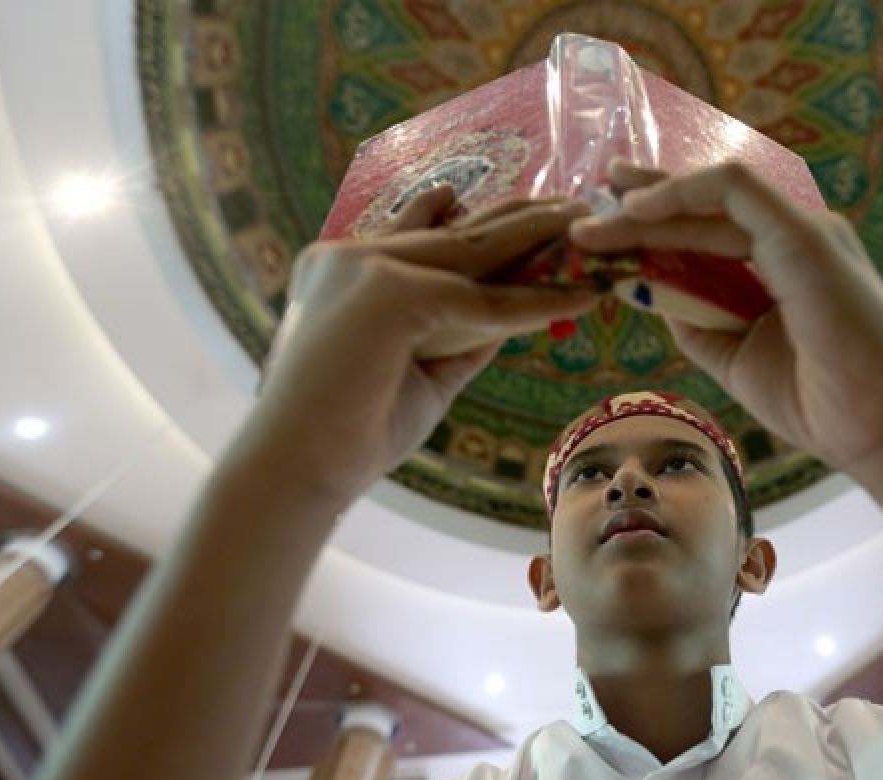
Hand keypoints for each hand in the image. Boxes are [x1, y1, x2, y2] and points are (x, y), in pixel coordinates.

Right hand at [243, 187, 599, 506]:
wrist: (295, 471)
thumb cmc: (349, 433)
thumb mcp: (417, 370)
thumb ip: (457, 334)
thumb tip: (513, 312)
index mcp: (340, 267)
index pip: (418, 230)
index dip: (470, 217)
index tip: (514, 206)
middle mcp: (349, 255)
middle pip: (453, 232)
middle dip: (517, 220)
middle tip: (569, 207)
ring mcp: (365, 266)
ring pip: (473, 251)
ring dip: (537, 238)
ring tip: (587, 228)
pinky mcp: (389, 292)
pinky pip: (480, 300)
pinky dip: (535, 301)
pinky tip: (580, 295)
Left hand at [569, 159, 882, 482]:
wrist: (880, 433)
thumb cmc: (819, 403)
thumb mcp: (735, 357)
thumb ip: (695, 320)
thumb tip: (647, 290)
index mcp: (787, 262)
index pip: (713, 228)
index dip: (657, 221)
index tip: (606, 228)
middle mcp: (796, 237)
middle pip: (705, 207)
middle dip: (640, 204)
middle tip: (585, 210)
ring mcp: (803, 231)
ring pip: (710, 197)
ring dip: (646, 206)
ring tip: (592, 224)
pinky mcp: (803, 235)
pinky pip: (732, 191)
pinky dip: (680, 194)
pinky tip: (636, 211)